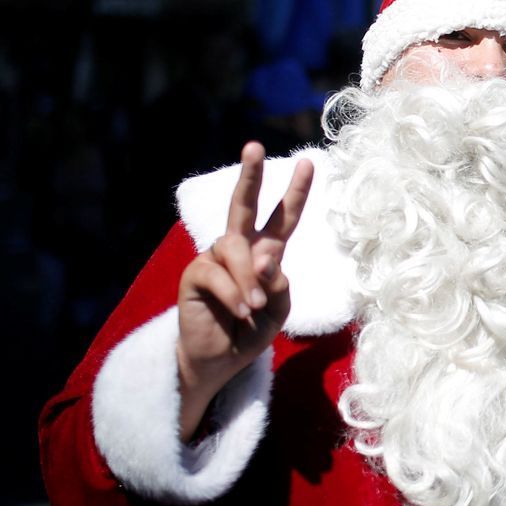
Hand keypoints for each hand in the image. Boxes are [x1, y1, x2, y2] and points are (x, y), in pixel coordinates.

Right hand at [176, 143, 312, 439]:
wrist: (221, 359)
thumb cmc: (253, 329)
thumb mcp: (279, 307)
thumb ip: (278, 281)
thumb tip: (264, 257)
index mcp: (266, 251)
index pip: (283, 217)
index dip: (296, 191)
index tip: (309, 162)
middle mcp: (239, 248)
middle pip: (243, 205)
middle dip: (250, 175)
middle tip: (254, 146)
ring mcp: (214, 259)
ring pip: (236, 250)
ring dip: (249, 280)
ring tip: (256, 307)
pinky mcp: (195, 275)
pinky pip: (216, 274)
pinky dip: (234, 294)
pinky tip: (241, 311)